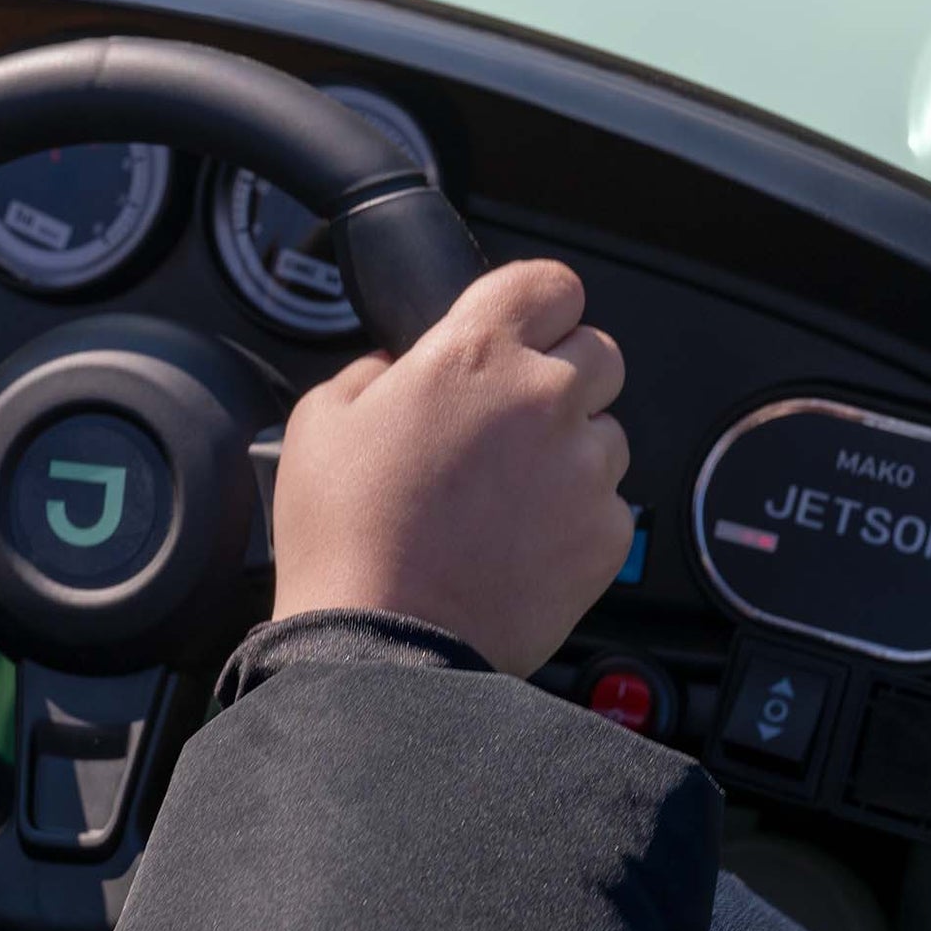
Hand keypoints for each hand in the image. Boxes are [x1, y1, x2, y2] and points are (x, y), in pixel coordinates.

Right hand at [269, 260, 631, 676]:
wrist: (384, 648)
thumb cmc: (348, 538)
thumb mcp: (321, 420)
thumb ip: (373, 372)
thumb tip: (398, 367)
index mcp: (475, 353)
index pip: (551, 283)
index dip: (538, 305)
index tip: (526, 328)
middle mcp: (544, 398)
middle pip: (598, 351)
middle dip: (563, 374)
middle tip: (513, 420)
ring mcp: (583, 467)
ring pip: (609, 430)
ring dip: (571, 449)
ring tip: (510, 494)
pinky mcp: (605, 533)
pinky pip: (609, 504)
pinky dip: (577, 517)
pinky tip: (522, 542)